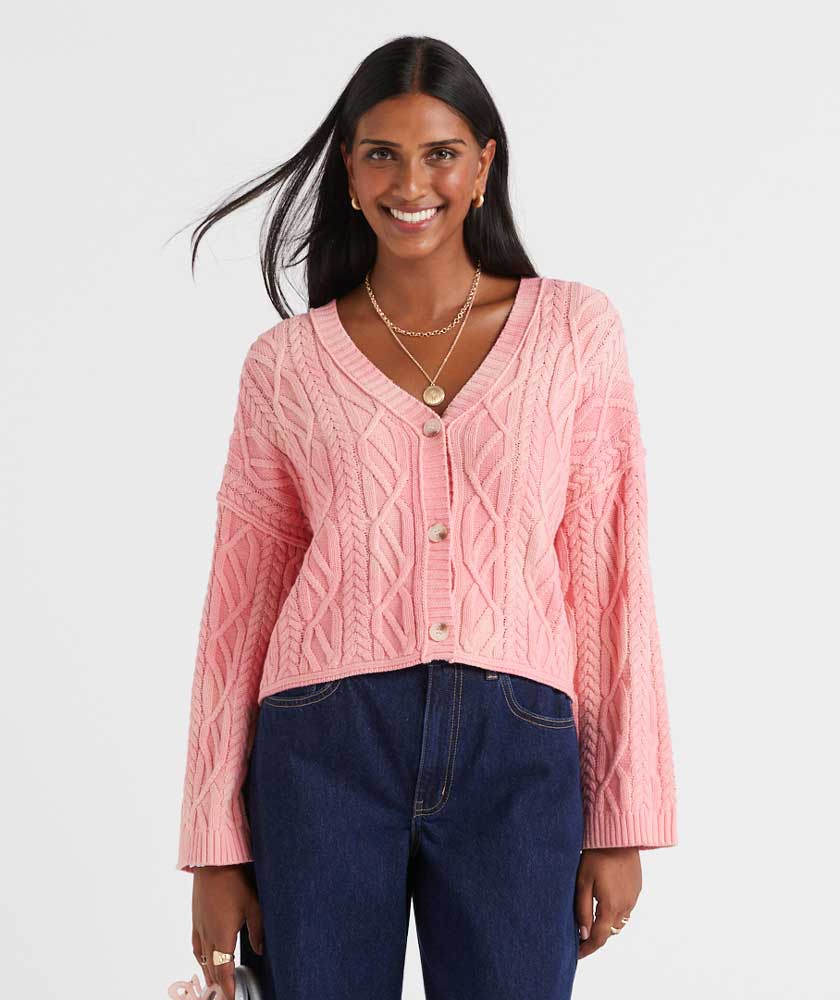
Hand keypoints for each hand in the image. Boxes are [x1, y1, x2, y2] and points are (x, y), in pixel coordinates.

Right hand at [191, 865, 263, 999]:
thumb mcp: (253, 906)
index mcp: (222, 936)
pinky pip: (196, 946)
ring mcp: (199, 928)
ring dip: (208, 974)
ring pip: (202, 959)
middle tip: (223, 995)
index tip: (231, 997)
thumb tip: (260, 950)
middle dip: (217, 985)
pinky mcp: (196, 920)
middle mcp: (208, 936)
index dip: (228, 987)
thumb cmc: (234, 882)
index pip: (224, 970)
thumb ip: (257, 931)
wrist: (212, 864)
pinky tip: (203, 960)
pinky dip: (200, 959)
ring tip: (213, 985)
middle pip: (211, 968)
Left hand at [575, 847, 640, 958]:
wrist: (618, 836)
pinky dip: (614, 913)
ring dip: (606, 925)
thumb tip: (583, 935)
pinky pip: (625, 909)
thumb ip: (582, 910)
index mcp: (610, 906)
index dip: (587, 949)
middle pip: (609, 932)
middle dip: (596, 937)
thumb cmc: (596, 856)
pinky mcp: (637, 890)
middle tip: (579, 936)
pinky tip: (603, 903)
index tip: (576, 954)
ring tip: (590, 921)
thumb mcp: (583, 882)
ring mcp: (633, 898)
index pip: (599, 938)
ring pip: (619, 922)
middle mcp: (625, 906)